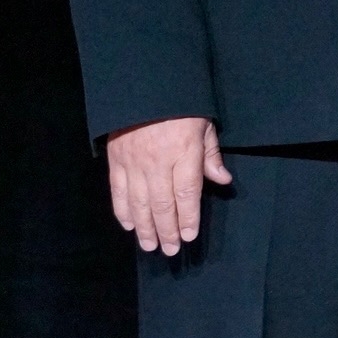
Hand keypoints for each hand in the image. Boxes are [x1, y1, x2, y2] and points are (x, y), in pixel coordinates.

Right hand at [104, 115, 232, 254]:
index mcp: (183, 152)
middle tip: (171, 250)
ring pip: (139, 203)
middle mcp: (157, 162)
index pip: (187, 193)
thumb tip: (223, 181)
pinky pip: (118, 192)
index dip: (189, 217)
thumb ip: (210, 155)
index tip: (190, 236)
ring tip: (150, 245)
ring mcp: (133, 163)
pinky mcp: (115, 161)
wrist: (143, 86)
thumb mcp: (204, 124)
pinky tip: (130, 225)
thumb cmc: (181, 106)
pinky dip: (123, 211)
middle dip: (167, 230)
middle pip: (163, 204)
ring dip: (145, 228)